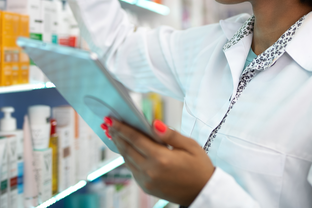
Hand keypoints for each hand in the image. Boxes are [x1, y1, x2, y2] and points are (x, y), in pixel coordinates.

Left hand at [101, 117, 215, 205]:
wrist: (202, 192)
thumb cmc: (199, 167)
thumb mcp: (190, 146)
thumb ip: (170, 135)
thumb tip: (154, 123)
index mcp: (161, 159)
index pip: (136, 139)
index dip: (122, 128)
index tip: (112, 119)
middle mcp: (150, 171)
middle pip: (127, 149)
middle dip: (117, 135)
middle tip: (109, 123)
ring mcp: (146, 181)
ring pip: (127, 160)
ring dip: (120, 146)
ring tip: (115, 134)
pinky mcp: (146, 187)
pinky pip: (132, 169)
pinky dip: (128, 157)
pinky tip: (128, 149)